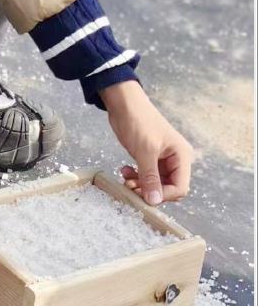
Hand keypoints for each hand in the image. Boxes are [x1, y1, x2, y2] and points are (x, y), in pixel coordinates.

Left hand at [99, 81, 193, 204]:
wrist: (124, 104)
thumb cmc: (138, 121)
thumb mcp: (144, 151)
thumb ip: (150, 177)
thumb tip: (154, 201)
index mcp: (182, 156)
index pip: (180, 187)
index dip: (163, 195)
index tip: (145, 194)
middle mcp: (176, 160)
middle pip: (169, 188)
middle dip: (151, 190)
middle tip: (132, 186)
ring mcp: (163, 160)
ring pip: (156, 184)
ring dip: (141, 185)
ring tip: (126, 178)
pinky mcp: (150, 158)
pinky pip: (147, 176)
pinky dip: (137, 177)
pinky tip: (125, 171)